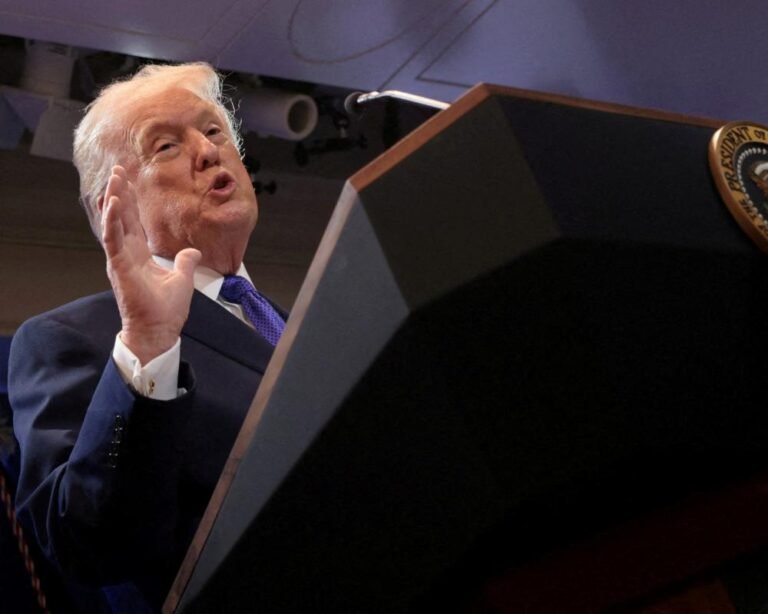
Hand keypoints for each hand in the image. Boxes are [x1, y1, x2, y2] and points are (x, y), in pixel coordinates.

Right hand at [101, 166, 200, 364]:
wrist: (159, 330)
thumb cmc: (166, 310)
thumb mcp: (182, 279)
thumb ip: (185, 262)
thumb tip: (192, 251)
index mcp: (139, 255)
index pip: (133, 223)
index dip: (130, 203)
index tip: (128, 182)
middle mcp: (127, 254)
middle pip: (122, 217)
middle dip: (119, 193)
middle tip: (117, 170)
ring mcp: (121, 260)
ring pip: (114, 223)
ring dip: (114, 200)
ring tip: (113, 179)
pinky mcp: (119, 267)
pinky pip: (113, 239)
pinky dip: (112, 220)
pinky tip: (112, 203)